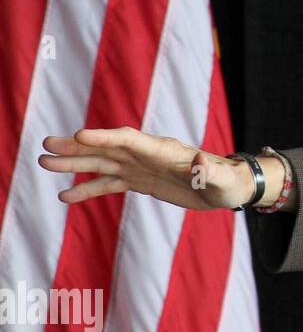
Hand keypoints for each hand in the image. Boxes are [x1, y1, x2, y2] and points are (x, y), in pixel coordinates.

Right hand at [38, 127, 258, 211]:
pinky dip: (87, 189)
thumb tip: (202, 160)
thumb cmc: (228, 182)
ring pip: (101, 164)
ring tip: (44, 163)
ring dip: (74, 164)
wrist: (227, 188)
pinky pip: (109, 184)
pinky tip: (65, 196)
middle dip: (78, 148)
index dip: (106, 137)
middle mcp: (148, 155)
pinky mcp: (140, 182)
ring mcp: (141, 167)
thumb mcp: (221, 180)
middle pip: (107, 148)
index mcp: (165, 150)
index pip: (130, 139)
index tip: (80, 135)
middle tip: (45, 146)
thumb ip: (209, 171)